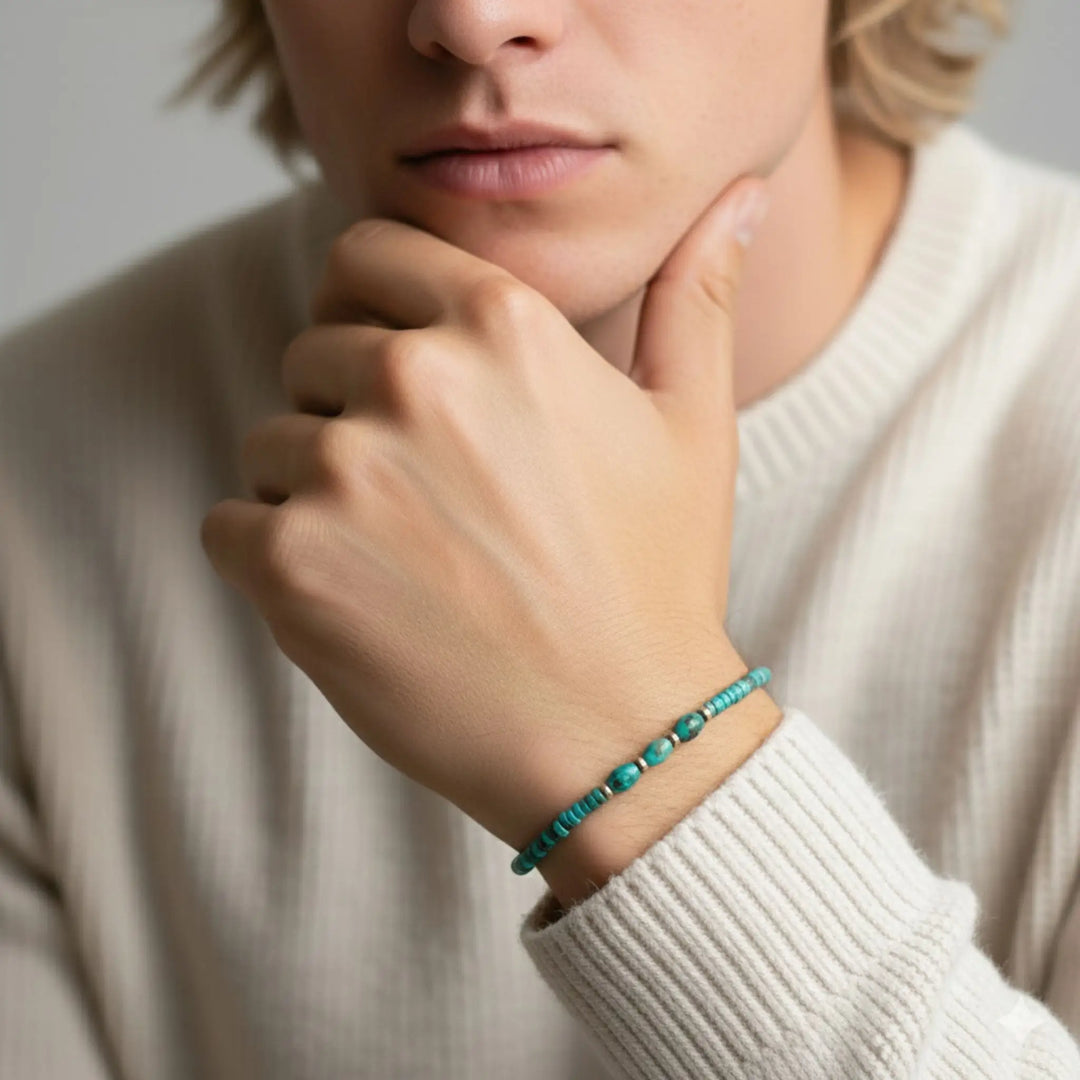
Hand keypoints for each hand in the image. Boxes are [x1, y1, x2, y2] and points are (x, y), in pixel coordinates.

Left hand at [199, 178, 771, 852]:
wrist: (620, 735)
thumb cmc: (655, 581)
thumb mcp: (692, 425)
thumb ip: (692, 299)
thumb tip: (741, 198)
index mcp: (502, 323)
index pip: (362, 255)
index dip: (367, 308)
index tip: (395, 369)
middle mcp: (415, 376)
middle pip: (311, 353)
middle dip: (348, 410)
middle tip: (426, 498)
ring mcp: (345, 469)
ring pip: (268, 444)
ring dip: (313, 493)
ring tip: (405, 559)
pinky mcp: (291, 562)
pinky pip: (229, 525)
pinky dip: (271, 559)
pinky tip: (360, 600)